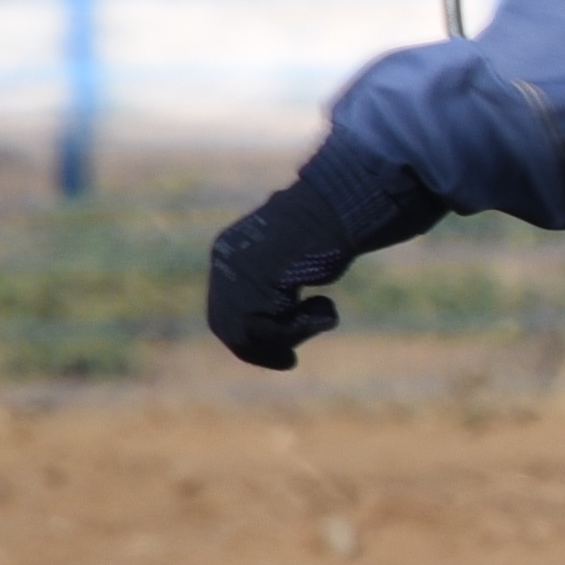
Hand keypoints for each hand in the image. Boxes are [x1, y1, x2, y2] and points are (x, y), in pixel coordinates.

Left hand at [204, 135, 442, 371]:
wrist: (339, 202)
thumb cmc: (328, 220)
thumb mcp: (293, 251)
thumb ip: (278, 275)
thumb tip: (282, 301)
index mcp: (229, 253)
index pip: (225, 308)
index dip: (247, 336)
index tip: (278, 352)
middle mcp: (226, 265)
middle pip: (229, 327)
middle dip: (259, 349)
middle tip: (289, 362)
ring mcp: (241, 275)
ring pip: (251, 333)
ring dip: (291, 336)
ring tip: (325, 314)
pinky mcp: (260, 284)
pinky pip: (272, 328)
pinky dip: (302, 329)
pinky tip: (328, 308)